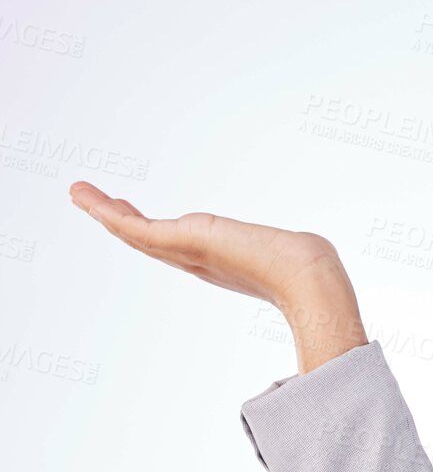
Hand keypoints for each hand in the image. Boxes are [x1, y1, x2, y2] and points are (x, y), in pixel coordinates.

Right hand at [67, 180, 354, 318]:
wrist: (306, 280)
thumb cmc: (309, 271)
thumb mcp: (290, 254)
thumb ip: (290, 251)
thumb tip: (316, 250)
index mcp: (216, 262)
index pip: (173, 245)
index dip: (148, 232)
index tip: (130, 213)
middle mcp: (196, 261)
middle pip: (146, 239)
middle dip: (116, 219)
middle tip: (88, 199)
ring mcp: (186, 254)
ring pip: (133, 233)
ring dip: (102, 211)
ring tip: (77, 190)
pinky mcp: (182, 242)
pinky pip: (135, 228)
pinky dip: (108, 212)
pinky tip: (88, 197)